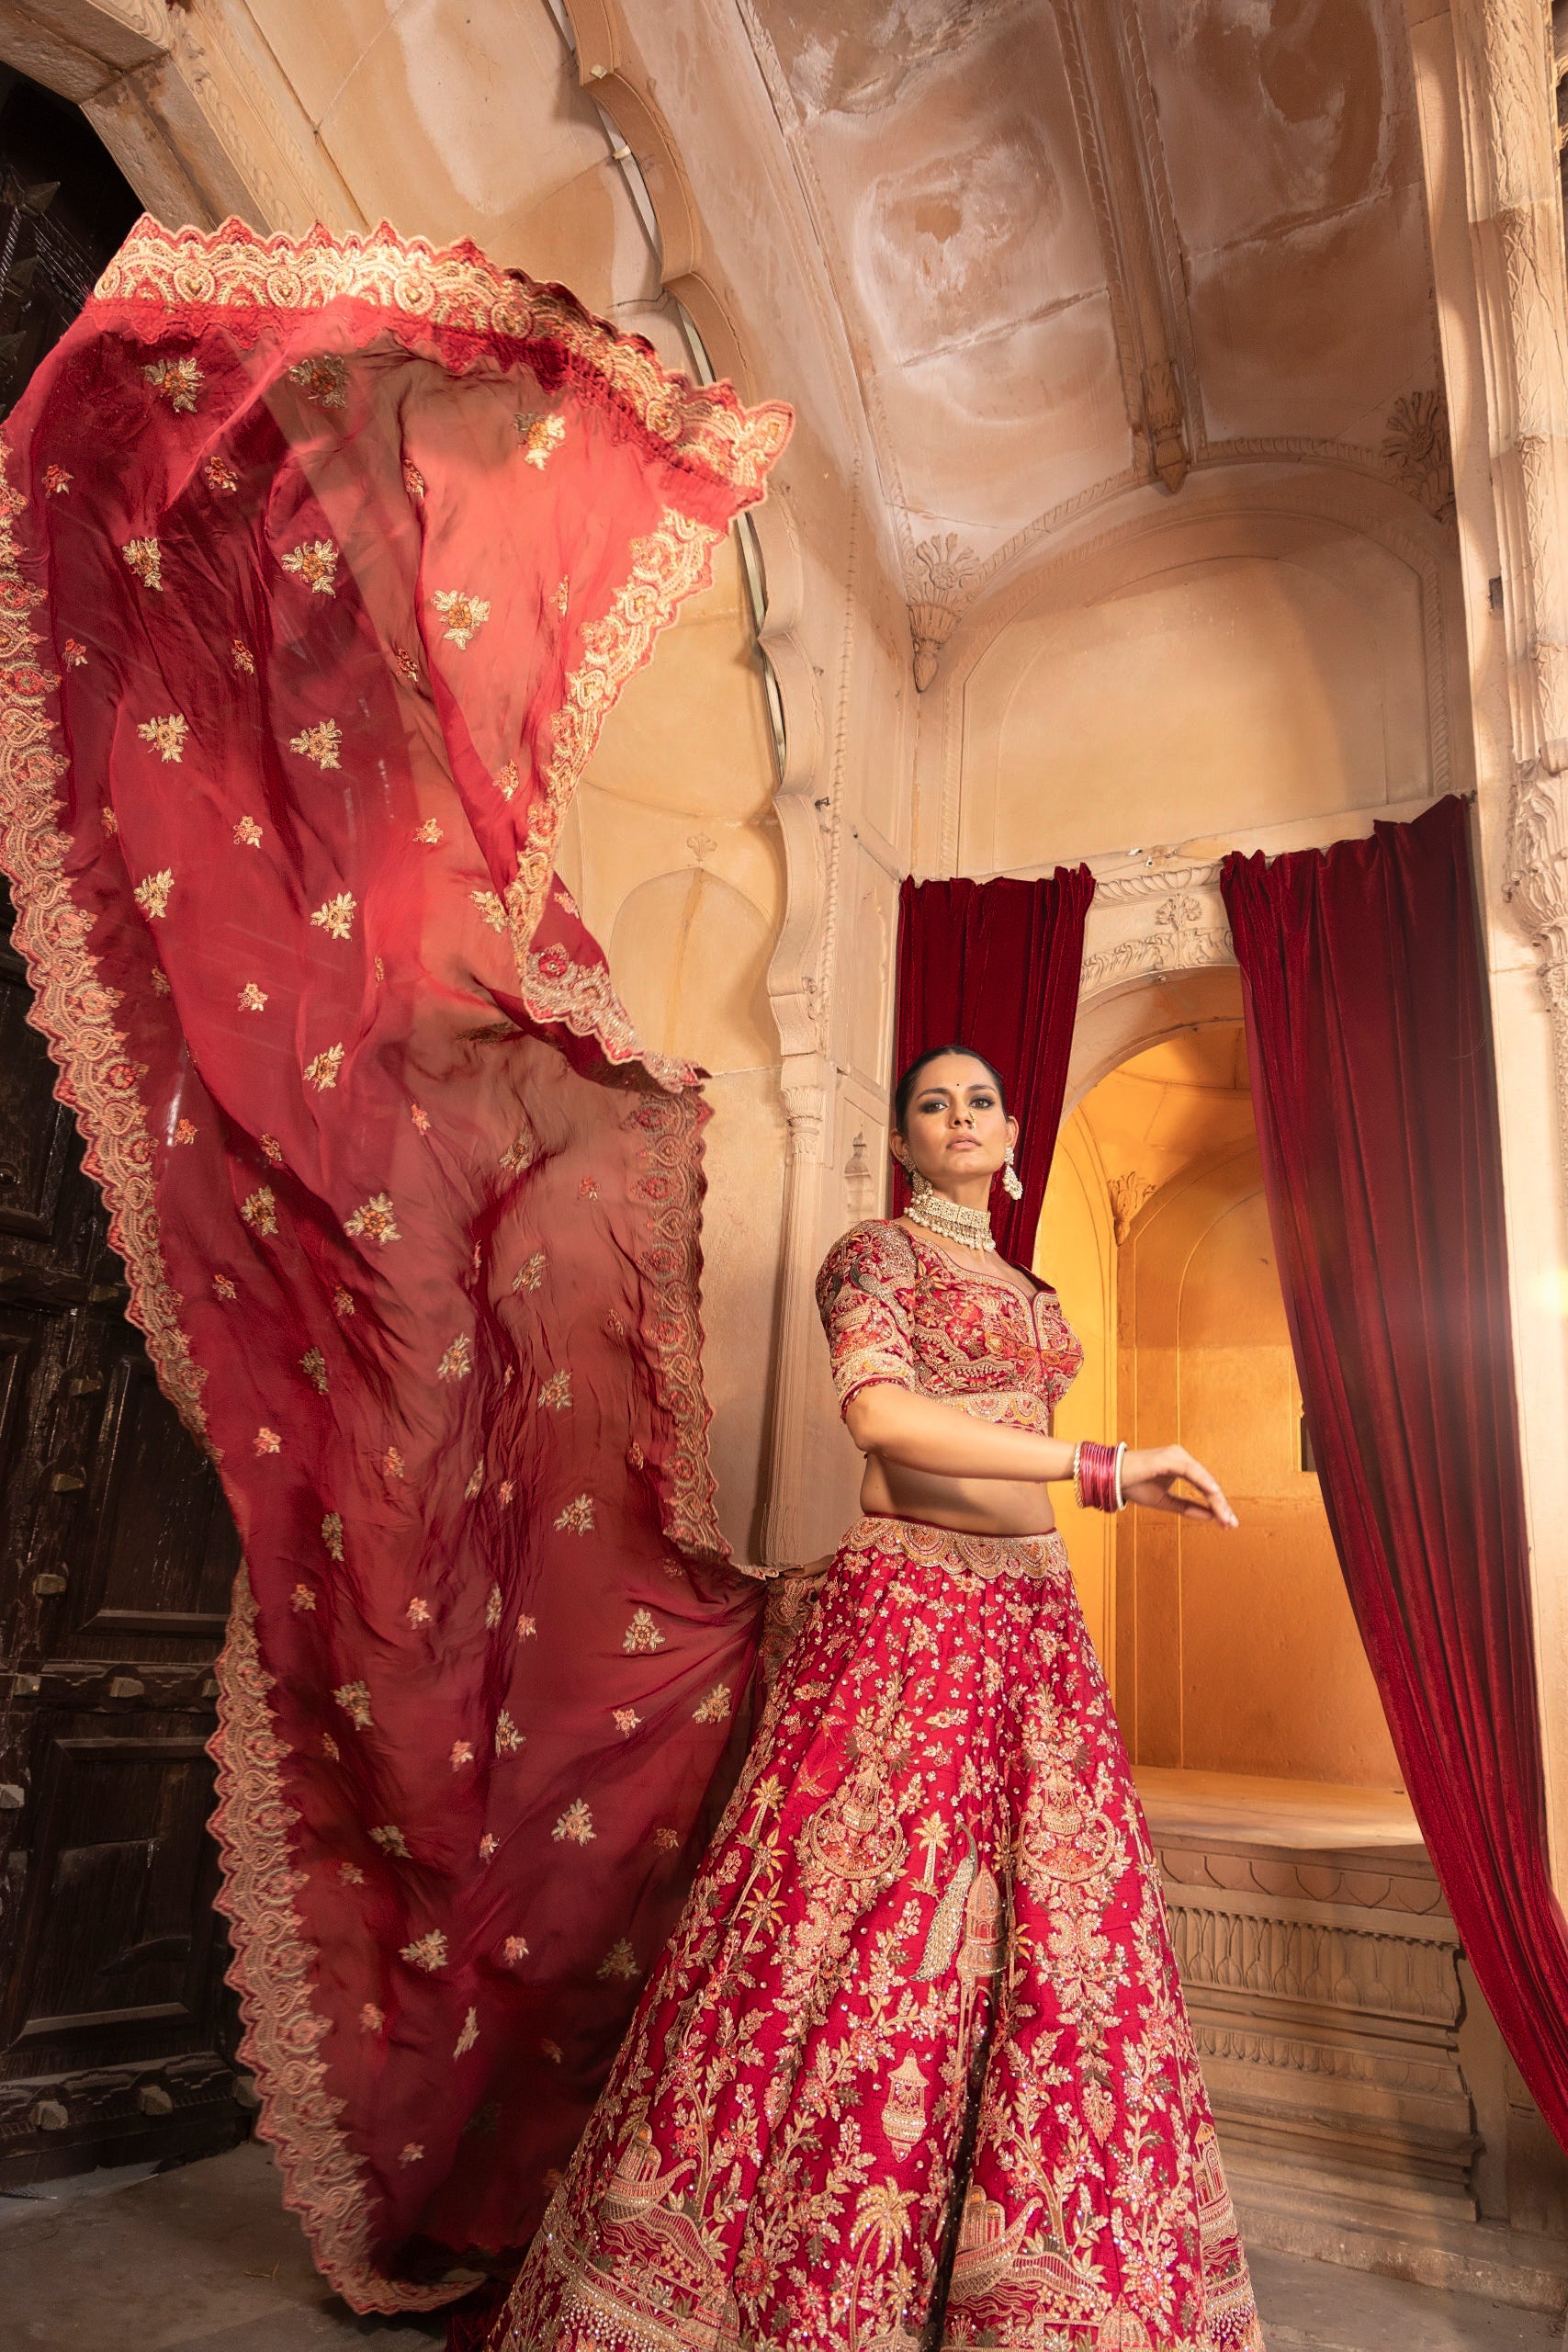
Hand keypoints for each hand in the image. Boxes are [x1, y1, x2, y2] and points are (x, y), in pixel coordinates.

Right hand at [1120, 1445, 1237, 1527]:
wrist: (1111, 1478)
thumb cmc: (1134, 1486)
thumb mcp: (1165, 1502)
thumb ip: (1187, 1507)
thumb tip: (1210, 1517)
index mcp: (1181, 1466)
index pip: (1204, 1487)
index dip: (1217, 1506)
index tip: (1227, 1524)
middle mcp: (1181, 1458)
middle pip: (1207, 1484)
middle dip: (1221, 1505)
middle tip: (1232, 1524)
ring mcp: (1176, 1456)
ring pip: (1203, 1479)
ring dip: (1216, 1499)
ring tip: (1225, 1516)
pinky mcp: (1169, 1458)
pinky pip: (1191, 1471)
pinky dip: (1204, 1483)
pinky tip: (1214, 1494)